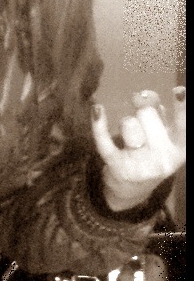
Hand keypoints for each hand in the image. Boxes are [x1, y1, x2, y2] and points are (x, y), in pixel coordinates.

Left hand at [91, 86, 185, 211]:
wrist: (132, 190)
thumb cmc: (149, 153)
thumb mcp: (161, 134)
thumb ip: (157, 110)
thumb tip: (143, 95)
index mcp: (179, 149)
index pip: (183, 125)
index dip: (182, 107)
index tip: (178, 91)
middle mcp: (163, 159)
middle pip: (147, 114)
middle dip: (141, 111)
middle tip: (142, 123)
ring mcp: (141, 165)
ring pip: (128, 123)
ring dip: (126, 124)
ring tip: (131, 138)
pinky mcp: (118, 168)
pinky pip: (105, 141)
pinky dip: (100, 125)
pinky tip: (97, 110)